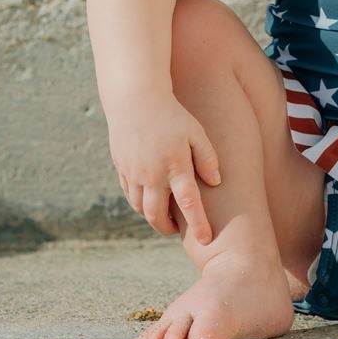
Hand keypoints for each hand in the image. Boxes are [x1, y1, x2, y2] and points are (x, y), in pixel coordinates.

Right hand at [109, 96, 220, 241]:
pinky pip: (130, 195)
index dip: (198, 224)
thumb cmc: (171, 114)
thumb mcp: (196, 132)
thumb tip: (215, 182)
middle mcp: (152, 173)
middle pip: (157, 214)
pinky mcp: (122, 168)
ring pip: (140, 208)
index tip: (206, 240)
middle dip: (167, 228)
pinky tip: (149, 199)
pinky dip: (139, 203)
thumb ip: (207, 158)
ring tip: (164, 215)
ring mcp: (134, 172)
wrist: (134, 98)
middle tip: (178, 230)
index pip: (189, 203)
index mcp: (175, 165)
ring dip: (152, 216)